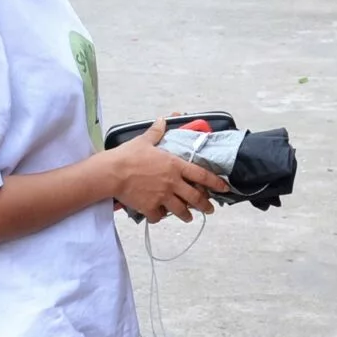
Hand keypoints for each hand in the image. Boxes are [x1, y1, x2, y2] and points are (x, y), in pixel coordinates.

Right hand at [105, 115, 229, 223]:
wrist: (112, 173)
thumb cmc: (129, 155)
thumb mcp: (145, 140)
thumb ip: (157, 132)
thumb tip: (163, 119)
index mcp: (175, 165)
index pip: (201, 175)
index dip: (215, 182)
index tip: (224, 187)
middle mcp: (173, 183)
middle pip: (195, 198)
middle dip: (205, 205)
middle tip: (210, 209)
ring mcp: (162, 197)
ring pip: (181, 211)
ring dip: (186, 215)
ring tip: (188, 217)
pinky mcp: (150, 207)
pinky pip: (159, 216)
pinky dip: (159, 217)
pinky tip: (158, 215)